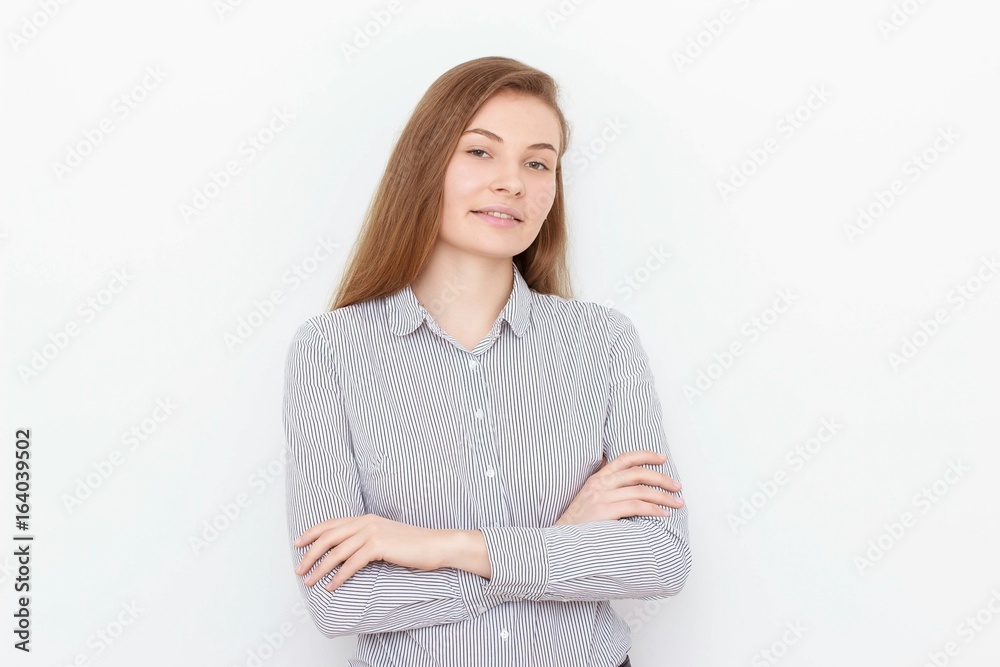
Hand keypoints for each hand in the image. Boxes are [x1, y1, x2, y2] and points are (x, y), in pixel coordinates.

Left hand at [292, 514, 446, 591]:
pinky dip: (339, 575)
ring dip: (321, 568)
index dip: (312, 533)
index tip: (298, 544)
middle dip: (310, 554)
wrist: (436, 545)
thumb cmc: (413, 546)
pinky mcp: (380, 545)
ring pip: (338, 551)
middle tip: (299, 569)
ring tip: (310, 581)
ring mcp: (373, 532)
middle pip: (329, 536)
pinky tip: (332, 586)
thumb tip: (347, 554)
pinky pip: (352, 563)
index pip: (331, 524)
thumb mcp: (386, 539)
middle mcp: (366, 522)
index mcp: (366, 519)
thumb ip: (367, 541)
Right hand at [554, 450, 683, 525]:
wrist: (559, 541)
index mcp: (597, 478)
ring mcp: (601, 497)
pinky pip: (635, 506)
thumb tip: (626, 483)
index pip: (624, 458)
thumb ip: (605, 488)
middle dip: (662, 479)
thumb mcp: (588, 498)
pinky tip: (663, 514)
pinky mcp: (604, 512)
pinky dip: (653, 509)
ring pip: (640, 490)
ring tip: (676, 503)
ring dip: (663, 496)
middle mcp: (600, 484)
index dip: (645, 455)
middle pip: (637, 473)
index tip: (662, 458)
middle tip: (677, 487)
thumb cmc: (578, 524)